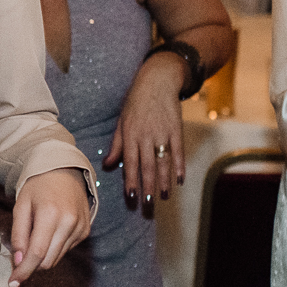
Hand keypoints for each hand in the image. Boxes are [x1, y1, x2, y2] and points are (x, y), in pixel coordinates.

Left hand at [9, 167, 90, 286]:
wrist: (64, 172)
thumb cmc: (38, 187)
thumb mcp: (21, 206)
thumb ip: (19, 234)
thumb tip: (19, 261)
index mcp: (51, 214)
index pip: (36, 253)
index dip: (24, 271)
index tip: (13, 282)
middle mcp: (69, 222)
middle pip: (47, 261)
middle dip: (31, 266)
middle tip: (19, 261)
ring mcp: (80, 228)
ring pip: (56, 259)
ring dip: (42, 257)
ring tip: (35, 237)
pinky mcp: (85, 231)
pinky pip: (65, 250)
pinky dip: (53, 249)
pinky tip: (49, 232)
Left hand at [105, 51, 188, 202]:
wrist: (157, 82)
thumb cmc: (135, 104)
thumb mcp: (121, 122)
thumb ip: (116, 146)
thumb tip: (108, 166)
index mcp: (130, 135)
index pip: (130, 163)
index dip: (131, 181)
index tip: (131, 197)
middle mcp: (146, 136)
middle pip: (147, 166)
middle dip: (147, 187)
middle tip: (148, 205)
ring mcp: (162, 133)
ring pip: (163, 161)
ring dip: (163, 181)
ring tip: (163, 197)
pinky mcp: (176, 129)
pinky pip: (178, 151)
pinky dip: (179, 166)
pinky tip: (179, 180)